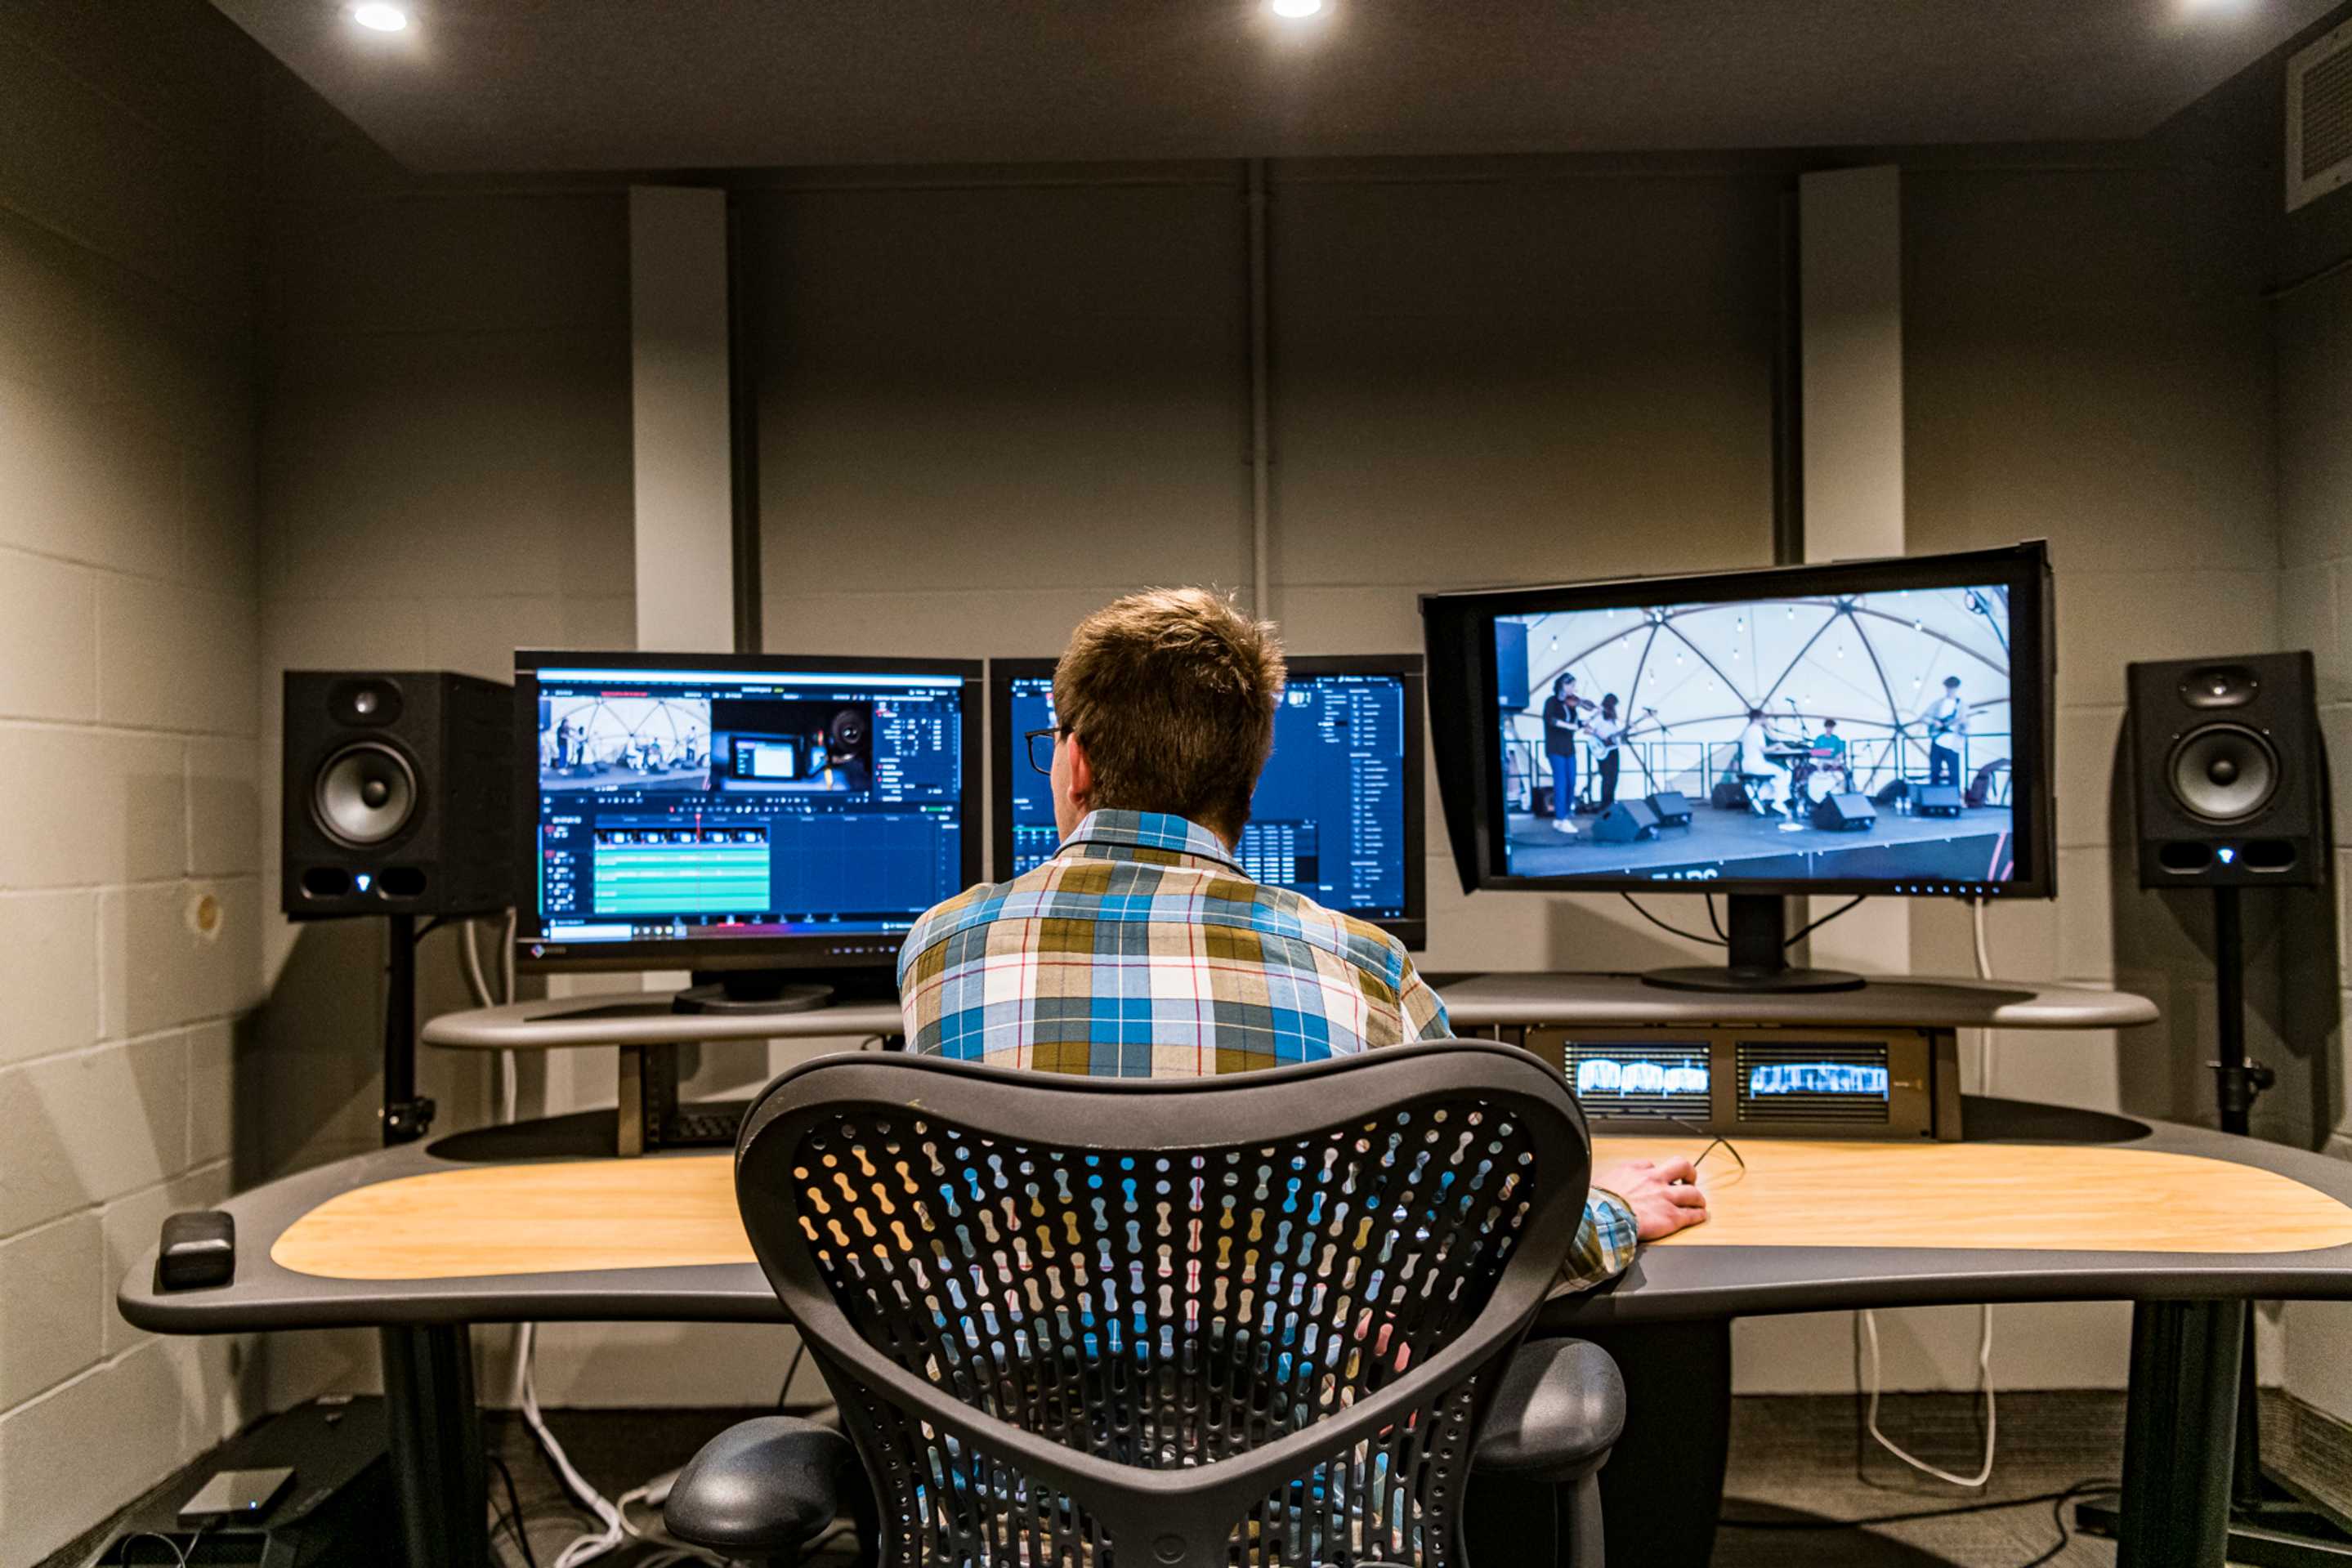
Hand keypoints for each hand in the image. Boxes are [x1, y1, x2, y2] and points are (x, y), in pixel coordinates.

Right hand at [1592, 1156, 1708, 1241]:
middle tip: (1688, 1178)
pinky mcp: (1672, 1217)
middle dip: (1688, 1172)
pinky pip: (1692, 1215)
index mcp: (1634, 1171)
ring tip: (1699, 1201)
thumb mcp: (1600, 1182)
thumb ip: (1609, 1182)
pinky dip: (1699, 1215)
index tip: (1656, 1178)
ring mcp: (1665, 1198)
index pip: (1651, 1165)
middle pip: (1681, 1166)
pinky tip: (1700, 1216)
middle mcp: (1653, 1181)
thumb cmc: (1598, 1204)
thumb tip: (1602, 1187)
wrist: (1604, 1218)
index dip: (1656, 1172)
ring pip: (1692, 1192)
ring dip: (1697, 1197)